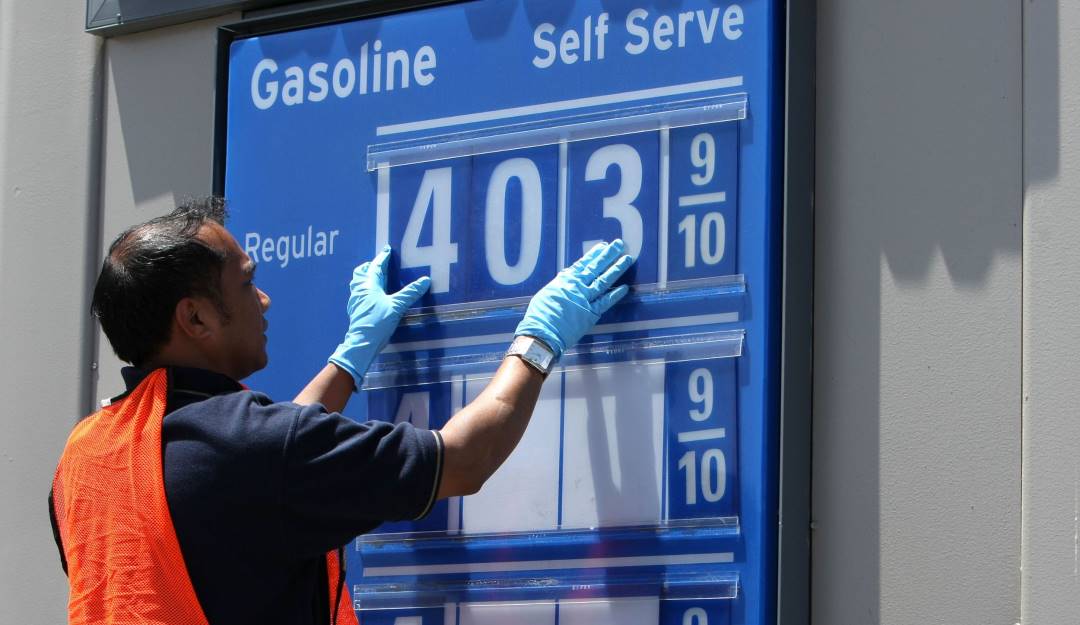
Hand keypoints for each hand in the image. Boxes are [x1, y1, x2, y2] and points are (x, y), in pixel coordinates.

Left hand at [329, 246, 429, 388]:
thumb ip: (410, 293)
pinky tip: (373, 296)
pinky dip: (366, 289)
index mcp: (369, 285)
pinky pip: (360, 293)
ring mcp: (356, 301)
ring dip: (366, 277)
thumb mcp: (396, 306)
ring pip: (359, 282)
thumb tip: (425, 280)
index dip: (382, 258)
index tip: (386, 250)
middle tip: (379, 263)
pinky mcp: (356, 310)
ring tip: (375, 277)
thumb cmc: (377, 322)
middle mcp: (360, 290)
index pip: (376, 267)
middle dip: (370, 266)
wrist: (362, 343)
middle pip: (362, 272)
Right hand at [514, 240, 634, 357]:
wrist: (542, 333)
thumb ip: (559, 285)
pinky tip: (625, 287)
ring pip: (603, 281)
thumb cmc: (540, 315)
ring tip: (627, 259)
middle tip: (619, 244)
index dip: (594, 255)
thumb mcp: (546, 294)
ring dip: (616, 269)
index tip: (603, 246)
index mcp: (564, 281)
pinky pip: (605, 302)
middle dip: (608, 255)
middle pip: (595, 268)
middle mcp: (577, 287)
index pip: (582, 264)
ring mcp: (585, 300)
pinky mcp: (591, 314)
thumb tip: (565, 277)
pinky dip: (615, 295)